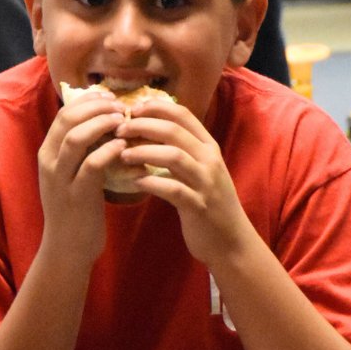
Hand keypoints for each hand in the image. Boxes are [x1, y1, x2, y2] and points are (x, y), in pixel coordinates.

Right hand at [38, 91, 126, 264]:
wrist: (68, 249)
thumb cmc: (76, 209)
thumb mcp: (72, 174)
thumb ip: (81, 150)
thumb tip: (105, 120)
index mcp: (47, 153)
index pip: (63, 114)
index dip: (87, 100)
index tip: (109, 95)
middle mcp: (48, 162)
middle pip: (68, 120)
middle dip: (96, 106)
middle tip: (119, 104)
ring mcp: (60, 179)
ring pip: (77, 138)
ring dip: (102, 123)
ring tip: (123, 119)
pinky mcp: (77, 195)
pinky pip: (92, 164)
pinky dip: (109, 150)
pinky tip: (123, 146)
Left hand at [115, 98, 250, 265]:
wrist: (232, 241)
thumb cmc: (209, 203)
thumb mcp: (200, 171)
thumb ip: (182, 151)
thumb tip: (149, 131)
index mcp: (208, 147)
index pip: (183, 115)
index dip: (156, 108)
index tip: (132, 109)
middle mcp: (209, 160)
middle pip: (173, 131)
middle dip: (142, 126)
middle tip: (119, 131)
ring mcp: (206, 183)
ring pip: (173, 156)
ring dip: (143, 152)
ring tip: (122, 154)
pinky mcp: (199, 206)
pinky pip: (173, 189)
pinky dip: (152, 182)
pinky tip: (136, 182)